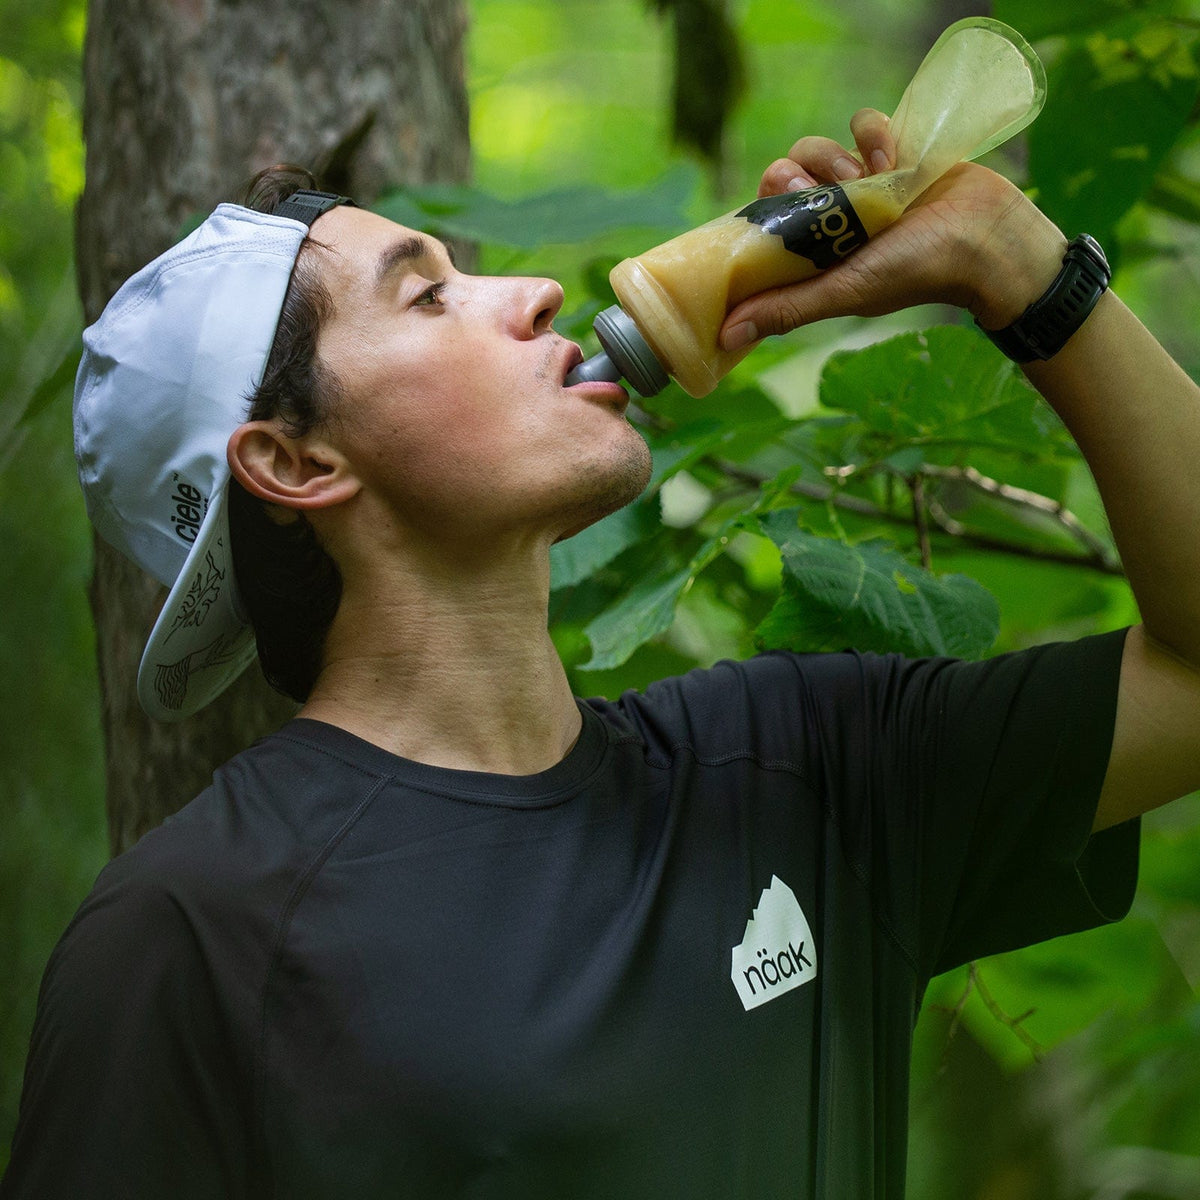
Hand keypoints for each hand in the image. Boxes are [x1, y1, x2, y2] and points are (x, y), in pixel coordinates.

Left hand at [720, 109, 1066, 350]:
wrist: (987, 237)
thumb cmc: (915, 272)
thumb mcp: (843, 292)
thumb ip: (787, 308)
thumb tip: (726, 335)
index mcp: (811, 249)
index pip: (761, 214)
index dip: (766, 202)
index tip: (788, 202)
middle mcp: (829, 215)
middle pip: (785, 171)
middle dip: (804, 173)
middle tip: (835, 191)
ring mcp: (859, 183)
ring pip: (818, 146)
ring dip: (843, 158)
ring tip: (876, 181)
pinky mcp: (890, 152)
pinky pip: (862, 123)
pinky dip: (876, 135)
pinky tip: (898, 159)